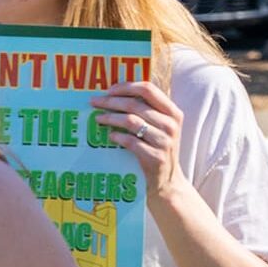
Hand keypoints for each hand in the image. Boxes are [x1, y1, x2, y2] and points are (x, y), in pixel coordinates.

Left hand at [93, 82, 185, 196]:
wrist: (167, 180)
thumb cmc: (158, 148)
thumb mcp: (160, 126)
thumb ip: (146, 110)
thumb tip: (115, 94)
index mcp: (173, 112)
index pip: (148, 89)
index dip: (126, 87)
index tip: (109, 90)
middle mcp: (171, 125)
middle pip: (134, 104)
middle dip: (111, 101)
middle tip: (94, 102)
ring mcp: (164, 141)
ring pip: (131, 121)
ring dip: (110, 118)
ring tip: (98, 118)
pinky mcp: (155, 157)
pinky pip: (130, 142)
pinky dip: (117, 137)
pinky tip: (110, 137)